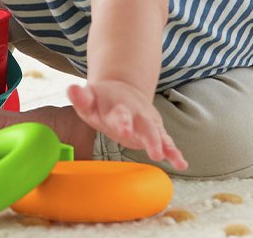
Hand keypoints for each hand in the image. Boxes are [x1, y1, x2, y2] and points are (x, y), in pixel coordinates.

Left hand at [68, 80, 187, 170]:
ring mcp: (147, 122)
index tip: (125, 130)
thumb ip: (80, 97)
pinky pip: (166, 141)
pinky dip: (174, 152)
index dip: (123, 121)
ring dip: (164, 145)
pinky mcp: (155, 130)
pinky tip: (182, 164)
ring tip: (170, 157)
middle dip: (149, 138)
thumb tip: (71, 88)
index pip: (120, 114)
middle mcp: (136, 113)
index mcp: (118, 107)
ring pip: (158, 133)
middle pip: (144, 125)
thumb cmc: (101, 101)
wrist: (122, 89)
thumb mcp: (89, 99)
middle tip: (155, 152)